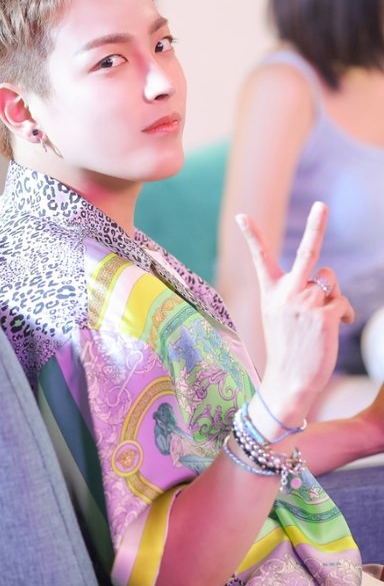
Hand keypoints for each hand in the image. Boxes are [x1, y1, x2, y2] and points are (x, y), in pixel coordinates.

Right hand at [236, 201, 353, 422]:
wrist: (290, 380)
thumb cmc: (288, 346)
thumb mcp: (282, 315)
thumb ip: (301, 291)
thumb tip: (328, 279)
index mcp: (271, 292)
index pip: (260, 258)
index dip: (251, 235)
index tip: (241, 215)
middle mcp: (287, 293)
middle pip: (306, 252)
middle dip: (316, 225)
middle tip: (321, 205)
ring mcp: (306, 303)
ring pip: (331, 280)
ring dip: (333, 295)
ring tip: (323, 318)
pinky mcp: (325, 315)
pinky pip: (343, 302)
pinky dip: (343, 314)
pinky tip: (335, 328)